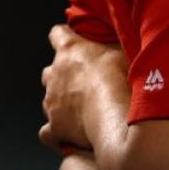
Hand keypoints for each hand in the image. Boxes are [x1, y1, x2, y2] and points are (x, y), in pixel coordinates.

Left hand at [40, 24, 126, 151]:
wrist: (112, 114)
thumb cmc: (119, 79)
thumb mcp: (121, 52)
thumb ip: (113, 46)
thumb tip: (121, 39)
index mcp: (69, 50)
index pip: (57, 34)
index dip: (64, 36)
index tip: (73, 41)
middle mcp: (54, 74)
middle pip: (50, 72)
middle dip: (61, 77)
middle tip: (82, 83)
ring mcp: (51, 101)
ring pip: (48, 100)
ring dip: (60, 103)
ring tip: (80, 111)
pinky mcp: (54, 126)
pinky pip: (47, 132)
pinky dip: (54, 133)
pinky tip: (67, 135)